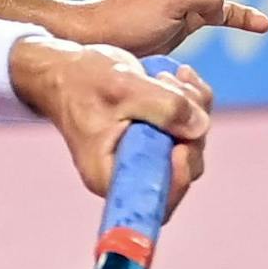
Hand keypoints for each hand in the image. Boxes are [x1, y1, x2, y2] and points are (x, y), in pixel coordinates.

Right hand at [15, 39, 213, 212]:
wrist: (67, 68)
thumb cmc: (82, 79)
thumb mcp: (123, 87)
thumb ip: (164, 106)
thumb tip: (200, 127)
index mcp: (111, 175)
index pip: (156, 200)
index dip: (179, 178)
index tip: (180, 144)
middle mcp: (130, 171)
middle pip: (184, 168)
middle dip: (190, 127)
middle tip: (173, 87)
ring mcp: (146, 154)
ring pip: (191, 142)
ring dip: (193, 106)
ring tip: (169, 76)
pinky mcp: (155, 136)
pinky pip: (190, 126)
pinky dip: (194, 100)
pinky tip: (181, 75)